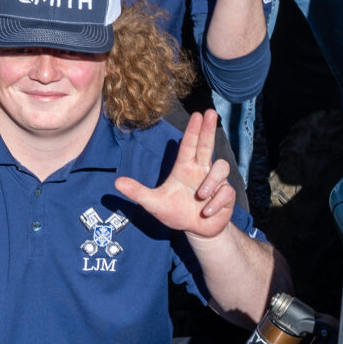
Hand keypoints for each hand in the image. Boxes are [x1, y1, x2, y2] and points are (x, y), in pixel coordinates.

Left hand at [116, 111, 239, 239]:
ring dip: (211, 182)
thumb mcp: (154, 203)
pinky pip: (225, 192)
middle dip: (209, 129)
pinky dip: (215, 202)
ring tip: (200, 195)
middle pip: (208, 145)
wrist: (196, 231)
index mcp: (185, 168)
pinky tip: (207, 211)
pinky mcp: (226, 195)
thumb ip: (138, 192)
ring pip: (221, 167)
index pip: (189, 145)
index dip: (193, 130)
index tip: (198, 114)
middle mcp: (201, 170)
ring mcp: (215, 182)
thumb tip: (116, 182)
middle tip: (211, 112)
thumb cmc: (175, 212)